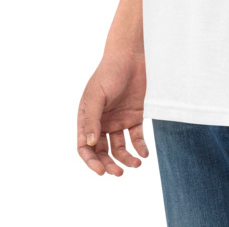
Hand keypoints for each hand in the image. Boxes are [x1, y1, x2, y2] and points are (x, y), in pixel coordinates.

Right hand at [77, 44, 148, 176]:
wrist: (131, 55)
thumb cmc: (109, 72)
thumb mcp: (97, 95)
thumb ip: (92, 119)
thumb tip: (89, 144)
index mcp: (87, 117)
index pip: (84, 146)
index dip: (91, 161)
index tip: (101, 171)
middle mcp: (102, 122)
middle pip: (102, 151)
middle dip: (109, 164)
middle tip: (118, 173)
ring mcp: (118, 120)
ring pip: (120, 147)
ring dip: (126, 158)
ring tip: (136, 163)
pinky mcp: (134, 116)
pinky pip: (136, 137)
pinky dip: (140, 147)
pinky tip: (144, 153)